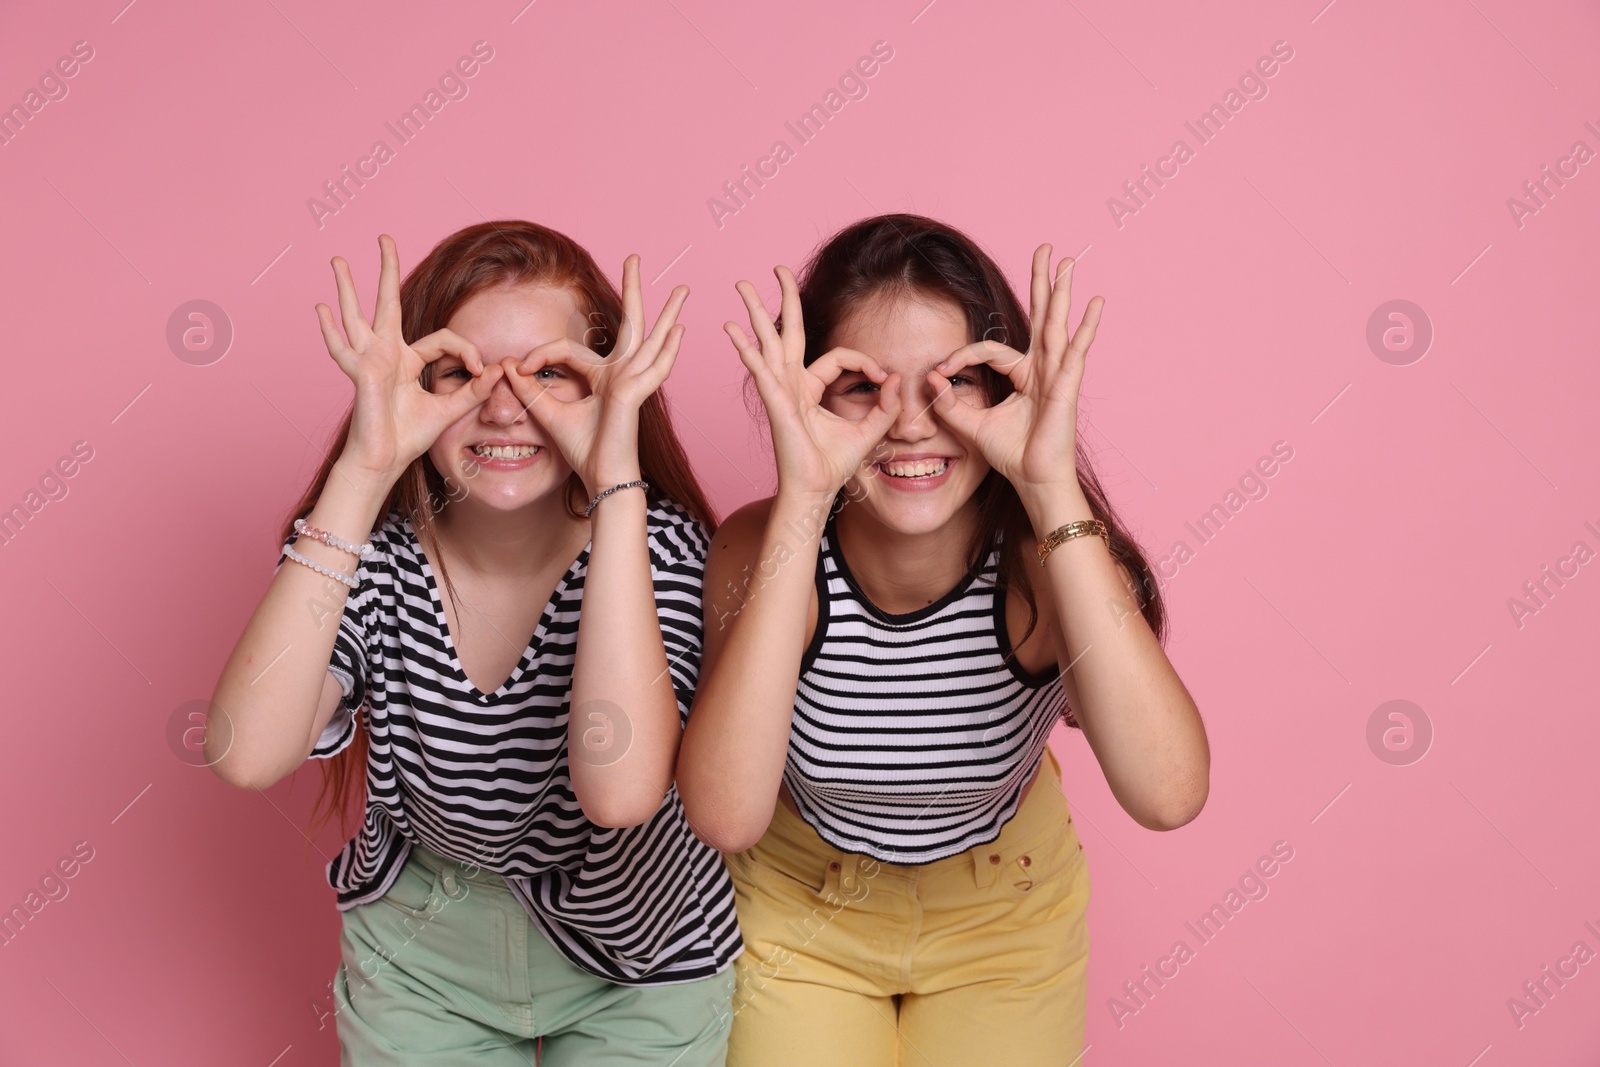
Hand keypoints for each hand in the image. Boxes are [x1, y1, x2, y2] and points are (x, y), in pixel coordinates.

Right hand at [316, 234, 503, 483]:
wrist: (384, 461)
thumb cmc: (409, 437)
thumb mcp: (449, 410)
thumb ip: (472, 392)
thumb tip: (498, 372)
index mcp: (408, 361)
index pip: (443, 340)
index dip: (468, 351)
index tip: (482, 370)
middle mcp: (387, 354)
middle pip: (387, 303)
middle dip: (386, 270)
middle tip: (384, 237)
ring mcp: (370, 360)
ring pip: (356, 316)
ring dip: (347, 287)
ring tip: (337, 259)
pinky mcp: (362, 373)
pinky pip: (343, 349)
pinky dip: (330, 331)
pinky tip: (320, 309)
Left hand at [501, 254, 686, 497]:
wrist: (600, 478)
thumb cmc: (583, 451)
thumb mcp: (547, 413)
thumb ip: (530, 390)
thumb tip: (508, 367)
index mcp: (605, 378)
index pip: (570, 351)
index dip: (540, 355)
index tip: (518, 366)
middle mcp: (622, 374)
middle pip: (630, 325)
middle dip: (632, 289)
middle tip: (633, 257)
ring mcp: (633, 381)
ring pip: (650, 339)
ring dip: (667, 313)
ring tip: (683, 289)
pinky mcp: (634, 393)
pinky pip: (653, 367)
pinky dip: (668, 350)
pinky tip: (680, 331)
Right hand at [726, 265, 901, 501]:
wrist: (816, 490)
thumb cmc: (833, 466)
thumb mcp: (869, 431)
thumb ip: (885, 406)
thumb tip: (894, 378)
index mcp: (810, 389)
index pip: (836, 356)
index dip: (863, 361)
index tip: (882, 377)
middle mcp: (792, 384)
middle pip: (788, 332)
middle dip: (784, 299)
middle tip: (776, 269)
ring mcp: (780, 391)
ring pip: (768, 343)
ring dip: (755, 313)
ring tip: (741, 286)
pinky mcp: (775, 403)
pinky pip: (762, 372)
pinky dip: (748, 352)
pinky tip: (734, 333)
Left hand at [928, 244, 1103, 501]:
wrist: (1033, 480)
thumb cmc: (1012, 455)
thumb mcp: (971, 425)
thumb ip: (949, 401)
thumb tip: (931, 376)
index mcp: (1023, 376)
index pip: (990, 350)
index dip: (963, 356)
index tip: (942, 369)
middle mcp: (1042, 369)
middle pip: (1040, 316)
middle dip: (1041, 282)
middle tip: (1046, 248)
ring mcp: (1057, 375)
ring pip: (1056, 325)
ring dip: (1060, 292)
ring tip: (1068, 260)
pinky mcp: (1066, 386)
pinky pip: (1075, 351)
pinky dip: (1086, 327)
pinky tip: (1095, 303)